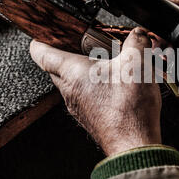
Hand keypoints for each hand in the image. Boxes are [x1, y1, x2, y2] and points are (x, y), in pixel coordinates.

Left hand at [29, 27, 161, 155]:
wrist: (135, 144)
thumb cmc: (127, 109)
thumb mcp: (136, 64)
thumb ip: (136, 43)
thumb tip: (138, 35)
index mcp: (72, 72)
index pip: (41, 52)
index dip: (40, 39)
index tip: (43, 34)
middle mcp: (70, 90)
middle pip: (57, 67)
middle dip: (68, 53)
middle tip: (83, 44)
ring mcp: (79, 106)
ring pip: (73, 83)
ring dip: (86, 71)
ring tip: (107, 63)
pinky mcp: (92, 117)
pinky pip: (87, 97)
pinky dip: (96, 87)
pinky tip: (117, 85)